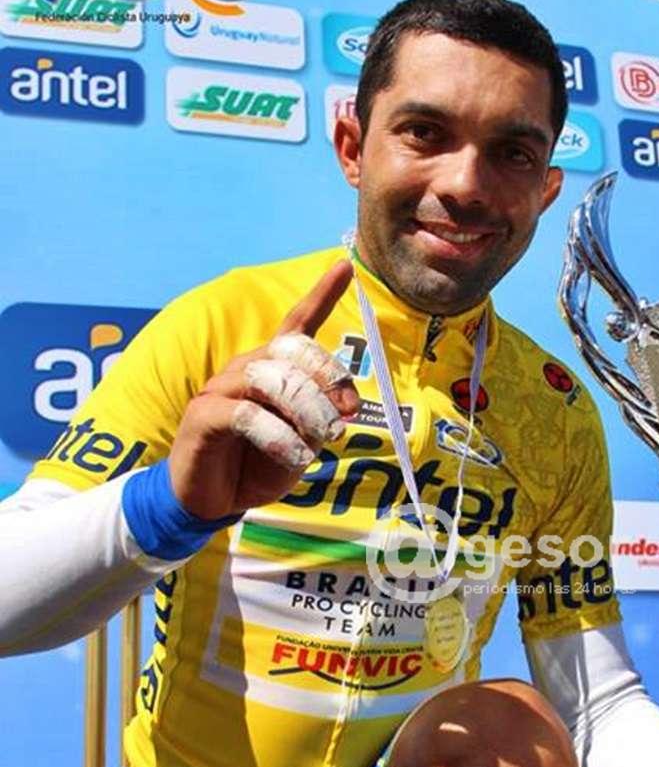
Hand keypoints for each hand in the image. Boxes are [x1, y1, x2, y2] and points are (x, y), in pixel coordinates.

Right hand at [169, 260, 359, 518]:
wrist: (212, 499)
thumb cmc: (258, 466)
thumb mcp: (302, 444)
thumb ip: (319, 420)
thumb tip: (338, 406)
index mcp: (272, 370)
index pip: (297, 324)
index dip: (320, 294)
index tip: (345, 267)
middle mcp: (247, 368)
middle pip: (293, 350)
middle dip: (328, 377)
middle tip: (347, 414)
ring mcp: (222, 388)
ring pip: (273, 379)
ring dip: (308, 409)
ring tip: (324, 439)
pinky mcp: (204, 415)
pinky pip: (246, 413)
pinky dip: (278, 435)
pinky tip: (295, 455)